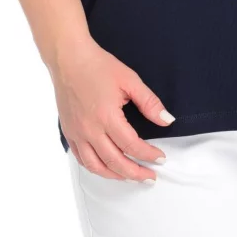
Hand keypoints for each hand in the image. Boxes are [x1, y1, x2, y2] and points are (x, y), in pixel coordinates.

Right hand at [51, 36, 172, 181]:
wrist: (68, 58)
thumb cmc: (99, 66)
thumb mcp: (130, 80)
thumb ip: (149, 102)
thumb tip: (167, 121)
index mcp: (107, 117)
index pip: (132, 145)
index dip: (149, 155)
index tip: (161, 159)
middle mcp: (90, 130)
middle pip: (115, 162)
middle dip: (135, 173)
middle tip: (150, 177)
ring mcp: (77, 133)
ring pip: (96, 166)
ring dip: (115, 175)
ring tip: (130, 177)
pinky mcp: (68, 132)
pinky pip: (81, 159)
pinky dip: (95, 168)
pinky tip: (106, 168)